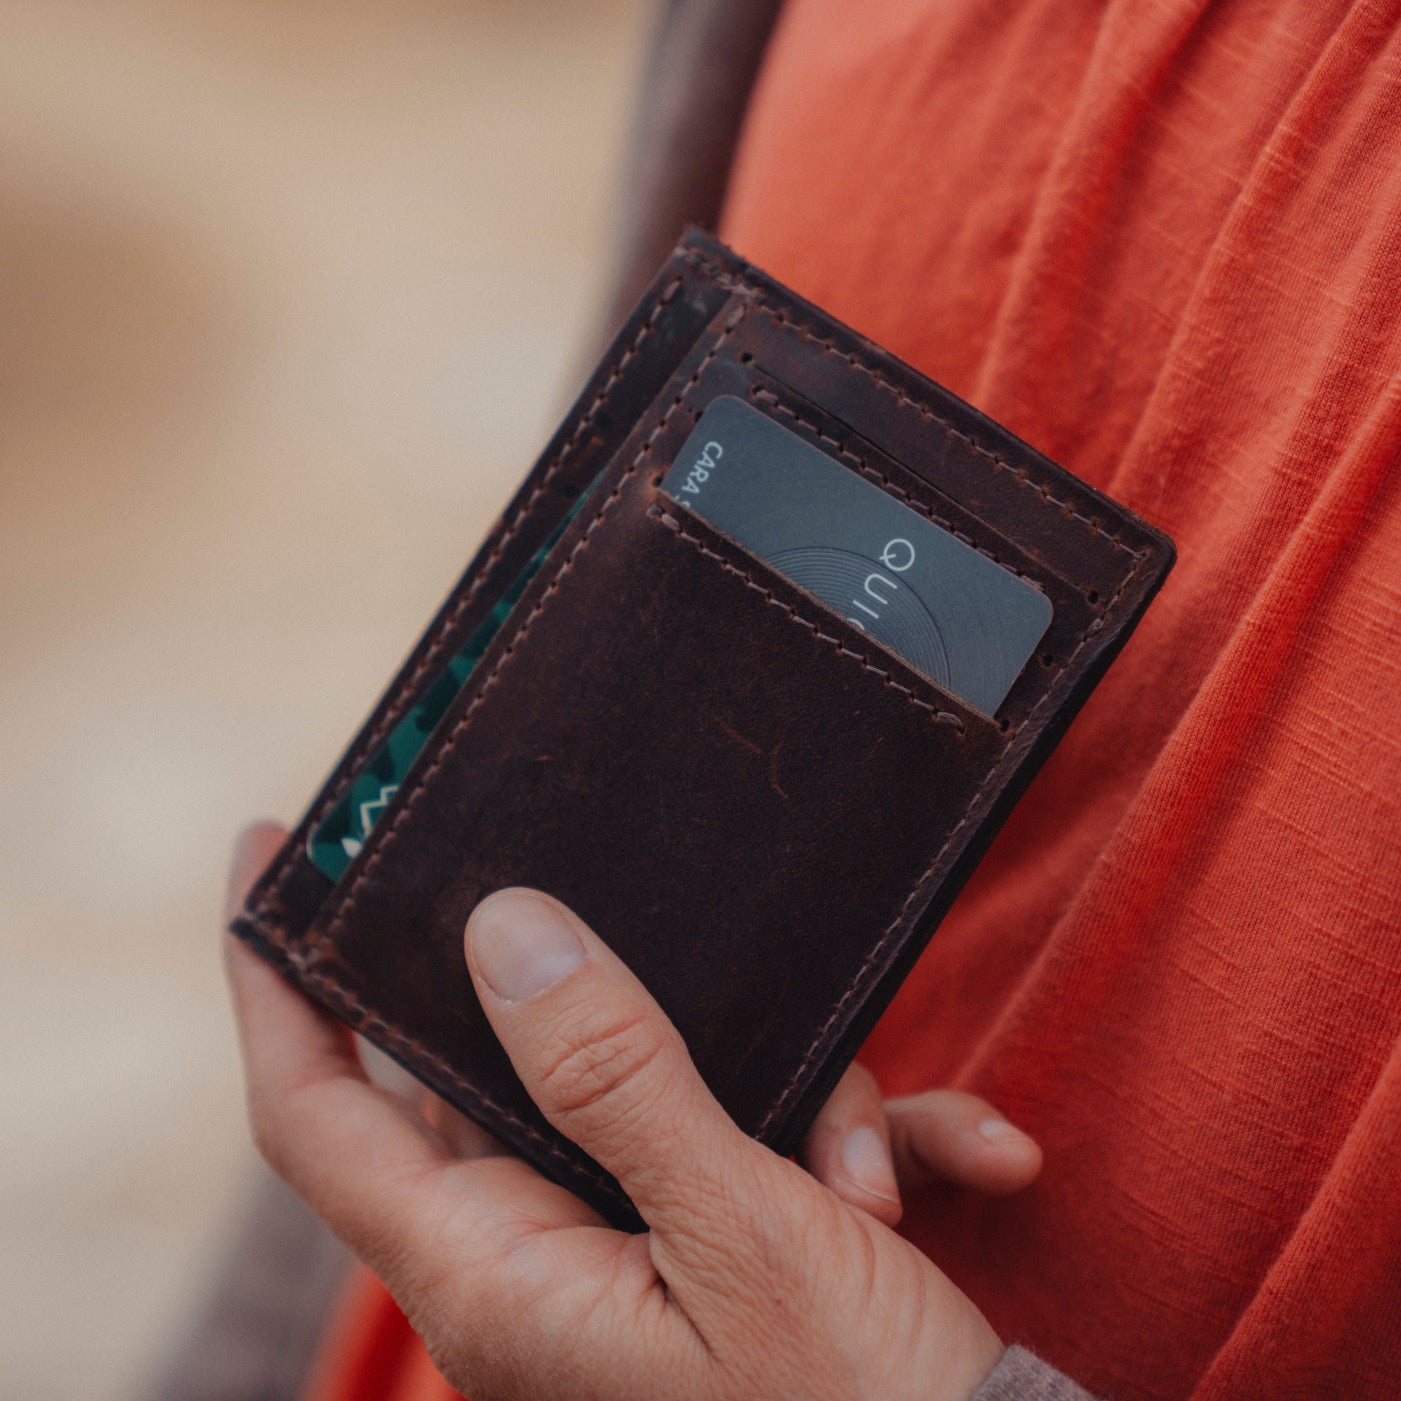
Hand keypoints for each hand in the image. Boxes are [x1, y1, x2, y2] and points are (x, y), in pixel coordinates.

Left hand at [225, 825, 1039, 1400]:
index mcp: (498, 1280)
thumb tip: (501, 930)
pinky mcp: (708, 1253)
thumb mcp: (744, 1231)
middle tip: (619, 901)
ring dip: (788, 1097)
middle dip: (593, 1000)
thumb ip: (614, 1080)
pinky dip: (853, 1143)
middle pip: (500, 1075)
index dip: (273, 984)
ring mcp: (627, 1260)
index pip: (319, 1113)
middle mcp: (540, 1267)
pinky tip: (973, 1160)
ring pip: (654, 1092)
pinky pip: (754, 1144)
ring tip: (877, 1171)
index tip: (268, 853)